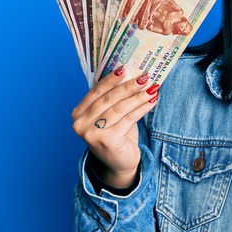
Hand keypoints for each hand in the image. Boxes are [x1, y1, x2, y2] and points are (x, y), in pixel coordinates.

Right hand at [71, 66, 158, 188]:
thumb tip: (130, 74)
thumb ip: (113, 98)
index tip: (125, 67)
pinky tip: (152, 101)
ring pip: (120, 109)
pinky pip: (129, 119)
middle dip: (128, 86)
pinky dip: (142, 108)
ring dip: (139, 96)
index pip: (95, 92)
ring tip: (153, 88)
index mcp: (78, 114)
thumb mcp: (111, 115)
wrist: (119, 164)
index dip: (110, 79)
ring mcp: (92, 134)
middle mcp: (80, 124)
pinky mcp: (107, 141)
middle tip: (145, 76)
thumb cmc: (116, 135)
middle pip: (108, 99)